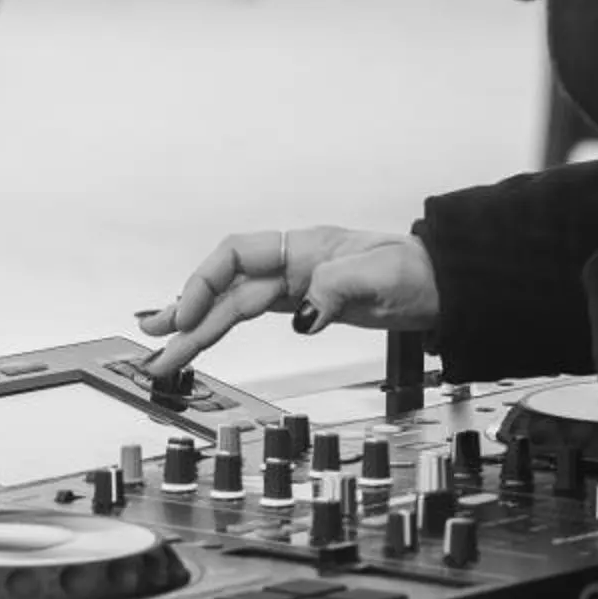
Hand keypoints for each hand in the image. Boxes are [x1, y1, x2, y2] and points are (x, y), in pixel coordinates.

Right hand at [135, 226, 441, 377]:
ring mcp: (295, 284)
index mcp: (303, 247)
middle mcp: (291, 263)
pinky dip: (224, 327)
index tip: (190, 316)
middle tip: (154, 342)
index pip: (236, 256)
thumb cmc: (416, 270)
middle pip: (226, 287)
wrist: (443, 285)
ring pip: (233, 305)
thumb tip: (300, 317)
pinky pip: (252, 314)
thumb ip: (335, 290)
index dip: (206, 282)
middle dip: (188, 314)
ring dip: (198, 327)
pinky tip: (204, 338)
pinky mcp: (304, 304)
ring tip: (165, 350)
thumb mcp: (379, 277)